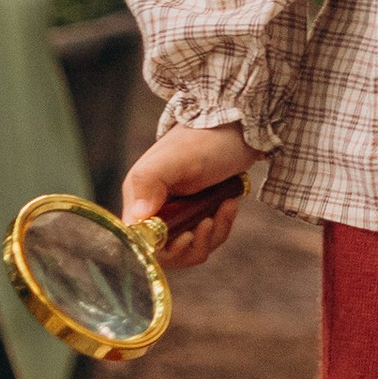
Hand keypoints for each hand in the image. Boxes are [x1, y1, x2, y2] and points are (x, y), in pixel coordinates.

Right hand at [120, 117, 250, 268]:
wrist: (240, 126)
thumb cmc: (206, 139)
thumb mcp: (178, 159)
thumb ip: (150, 183)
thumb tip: (137, 218)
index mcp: (140, 196)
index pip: (140, 241)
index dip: (162, 248)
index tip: (186, 236)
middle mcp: (155, 207)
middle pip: (165, 252)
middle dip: (191, 245)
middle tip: (208, 222)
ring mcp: (178, 211)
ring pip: (189, 247)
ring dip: (210, 235)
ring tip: (224, 207)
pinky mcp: (198, 211)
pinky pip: (205, 236)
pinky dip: (220, 226)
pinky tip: (229, 203)